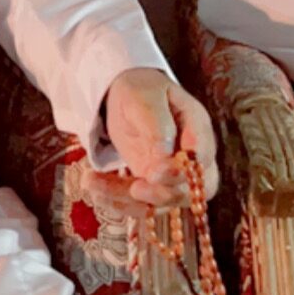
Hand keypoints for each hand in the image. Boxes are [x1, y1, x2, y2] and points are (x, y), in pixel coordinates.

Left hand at [83, 68, 219, 218]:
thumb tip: (164, 156)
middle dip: (162, 195)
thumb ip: (156, 124)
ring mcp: (174, 174)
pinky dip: (116, 201)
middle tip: (133, 189)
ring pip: (163, 202)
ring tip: (92, 182)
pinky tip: (93, 186)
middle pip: (193, 190)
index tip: (154, 174)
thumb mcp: (144, 97)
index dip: (181, 172)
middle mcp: (192, 156)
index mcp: (196, 126)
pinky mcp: (153, 185)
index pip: (201, 158)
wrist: (126, 96)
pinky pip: (142, 204)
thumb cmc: (140, 90)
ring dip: (128, 200)